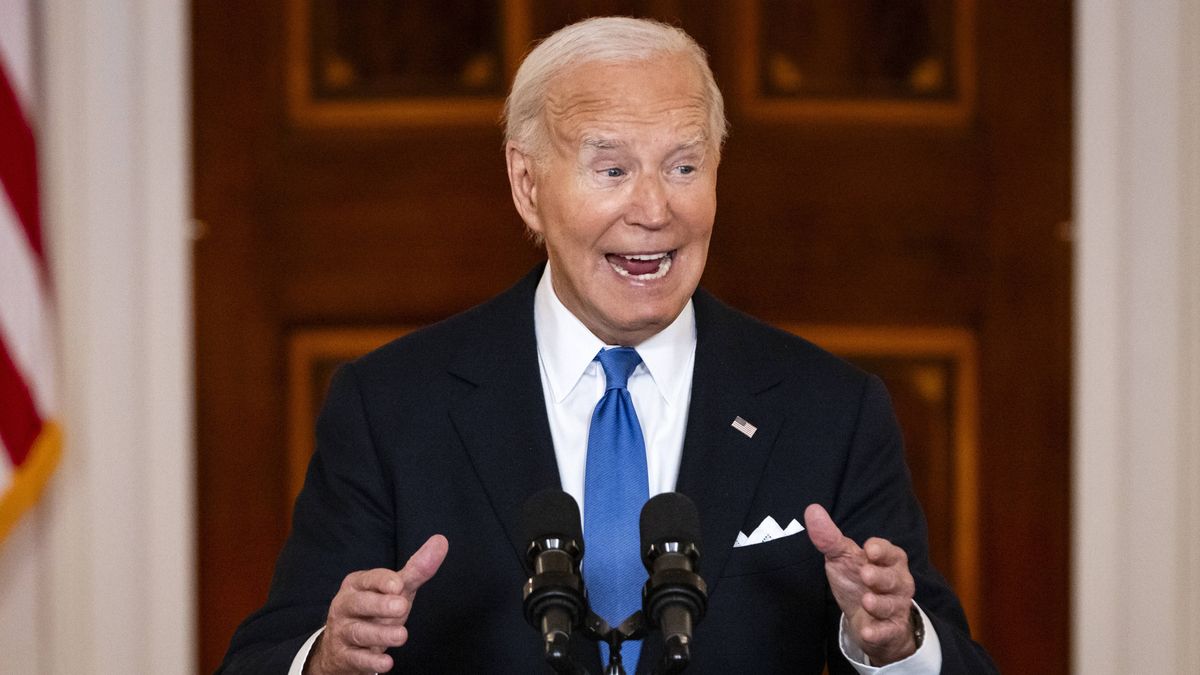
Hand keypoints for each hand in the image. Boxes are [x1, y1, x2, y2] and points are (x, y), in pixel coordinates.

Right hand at [306, 535, 448, 674]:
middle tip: (401, 607)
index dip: (382, 581)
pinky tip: (387, 663)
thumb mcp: (396, 589)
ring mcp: (342, 631)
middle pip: (359, 603)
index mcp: (357, 584)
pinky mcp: (344, 656)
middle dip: (379, 605)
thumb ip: (417, 569)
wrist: (343, 645)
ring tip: (402, 635)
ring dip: (380, 634)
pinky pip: (356, 659)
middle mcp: (345, 605)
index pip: (368, 579)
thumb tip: (441, 541)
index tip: (397, 585)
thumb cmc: (375, 610)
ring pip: (358, 632)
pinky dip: (370, 662)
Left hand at [804, 504, 916, 664]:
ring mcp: (896, 607)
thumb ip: (830, 537)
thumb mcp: (843, 557)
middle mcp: (897, 582)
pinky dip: (878, 632)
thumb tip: (812, 509)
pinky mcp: (891, 630)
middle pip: (893, 578)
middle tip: (866, 575)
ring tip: (866, 601)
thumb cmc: (858, 580)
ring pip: (892, 605)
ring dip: (879, 604)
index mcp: (888, 560)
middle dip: (881, 577)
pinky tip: (867, 631)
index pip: (889, 551)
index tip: (868, 549)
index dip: (881, 550)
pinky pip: (888, 632)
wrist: (869, 618)